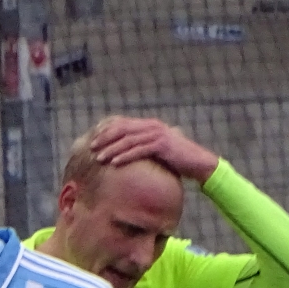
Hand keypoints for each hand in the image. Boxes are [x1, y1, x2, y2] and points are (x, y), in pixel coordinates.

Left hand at [90, 117, 219, 183]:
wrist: (197, 162)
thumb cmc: (174, 159)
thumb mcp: (155, 150)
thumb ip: (140, 146)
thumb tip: (121, 153)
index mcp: (148, 125)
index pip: (122, 123)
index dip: (106, 130)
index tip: (92, 139)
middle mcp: (152, 126)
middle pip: (122, 129)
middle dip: (105, 138)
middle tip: (91, 147)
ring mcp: (158, 134)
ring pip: (129, 140)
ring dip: (112, 149)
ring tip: (99, 158)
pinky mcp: (163, 145)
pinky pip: (139, 150)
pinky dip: (125, 156)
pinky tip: (114, 164)